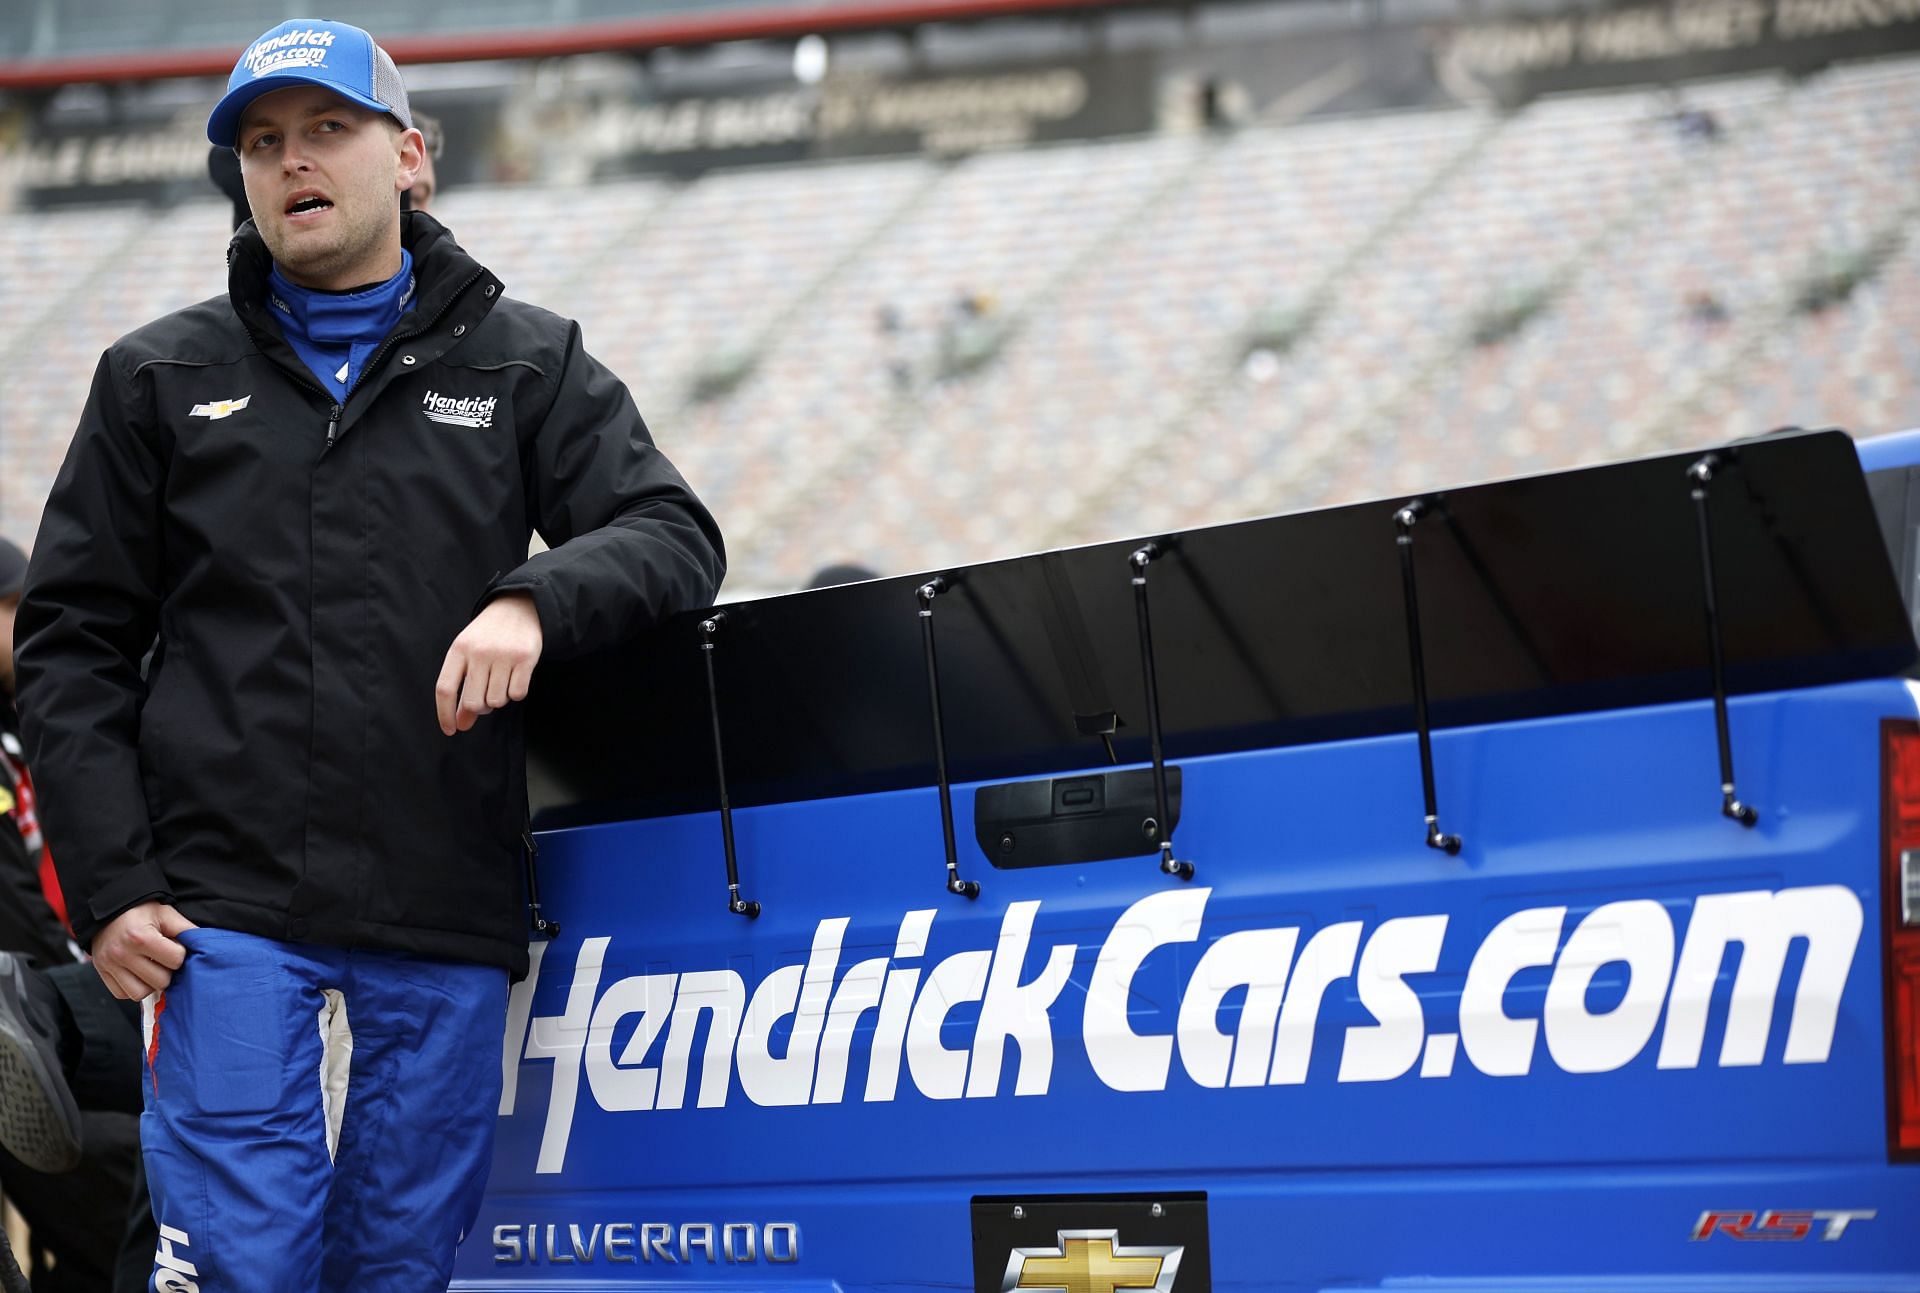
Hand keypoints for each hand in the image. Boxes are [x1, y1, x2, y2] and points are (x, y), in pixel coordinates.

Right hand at [91, 901, 197, 999]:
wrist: (107, 910)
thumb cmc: (140, 911)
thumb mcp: (165, 913)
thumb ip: (186, 930)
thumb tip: (206, 945)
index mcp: (140, 937)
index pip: (175, 960)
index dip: (180, 953)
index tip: (173, 945)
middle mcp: (122, 954)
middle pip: (160, 981)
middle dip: (168, 971)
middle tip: (163, 958)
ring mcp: (109, 965)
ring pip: (140, 993)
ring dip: (151, 983)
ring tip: (151, 967)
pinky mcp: (101, 973)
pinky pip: (123, 994)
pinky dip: (133, 988)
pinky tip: (138, 973)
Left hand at [436, 592, 542, 735]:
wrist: (518, 606)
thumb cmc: (488, 636)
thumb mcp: (469, 656)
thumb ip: (463, 689)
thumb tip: (460, 725)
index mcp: (459, 649)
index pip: (445, 689)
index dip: (445, 713)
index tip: (450, 730)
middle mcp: (479, 652)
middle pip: (473, 701)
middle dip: (480, 708)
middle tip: (486, 697)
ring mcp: (503, 654)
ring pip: (496, 700)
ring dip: (500, 699)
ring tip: (501, 682)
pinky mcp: (526, 657)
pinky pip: (518, 694)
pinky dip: (516, 692)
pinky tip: (516, 677)